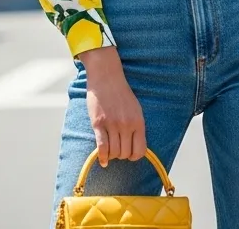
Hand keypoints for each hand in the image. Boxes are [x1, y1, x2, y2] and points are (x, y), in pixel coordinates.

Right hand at [81, 47, 145, 166]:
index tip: (129, 153)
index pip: (140, 150)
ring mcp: (112, 124)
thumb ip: (136, 127)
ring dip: (111, 155)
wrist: (107, 78)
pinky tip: (102, 160)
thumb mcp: (135, 109)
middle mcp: (127, 125)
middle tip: (117, 150)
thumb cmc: (121, 94)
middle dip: (121, 155)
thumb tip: (136, 146)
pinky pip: (102, 147)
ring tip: (109, 151)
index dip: (134, 156)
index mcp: (138, 122)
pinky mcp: (98, 123)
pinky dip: (102, 157)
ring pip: (114, 152)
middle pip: (125, 153)